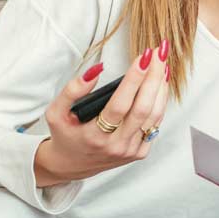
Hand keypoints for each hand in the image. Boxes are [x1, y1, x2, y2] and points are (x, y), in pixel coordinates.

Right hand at [34, 41, 170, 185]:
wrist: (73, 164)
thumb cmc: (66, 134)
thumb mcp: (56, 112)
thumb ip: (72, 91)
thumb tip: (95, 71)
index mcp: (94, 136)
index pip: (119, 105)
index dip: (134, 80)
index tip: (144, 57)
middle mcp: (116, 146)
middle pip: (143, 108)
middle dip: (153, 78)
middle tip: (158, 54)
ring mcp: (130, 150)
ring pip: (154, 116)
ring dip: (161, 88)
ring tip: (162, 65)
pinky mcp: (140, 152)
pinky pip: (155, 124)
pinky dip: (160, 102)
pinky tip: (159, 85)